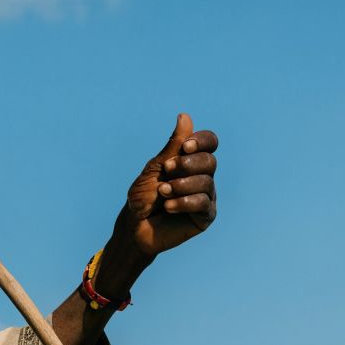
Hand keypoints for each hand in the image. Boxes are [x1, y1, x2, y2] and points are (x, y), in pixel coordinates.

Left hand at [118, 113, 218, 256]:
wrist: (135, 227)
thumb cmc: (142, 197)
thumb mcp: (156, 168)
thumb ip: (173, 146)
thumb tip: (184, 116)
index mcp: (191, 160)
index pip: (210, 142)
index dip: (202, 141)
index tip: (184, 147)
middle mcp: (203, 176)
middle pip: (210, 160)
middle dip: (187, 164)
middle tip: (167, 171)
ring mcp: (206, 196)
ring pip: (207, 182)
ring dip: (181, 185)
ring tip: (163, 193)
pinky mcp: (205, 216)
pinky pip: (204, 203)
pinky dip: (184, 202)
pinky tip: (168, 206)